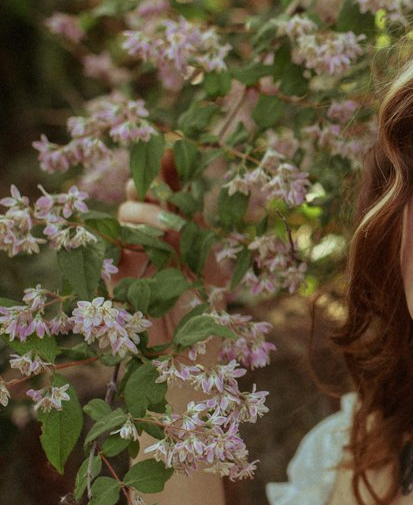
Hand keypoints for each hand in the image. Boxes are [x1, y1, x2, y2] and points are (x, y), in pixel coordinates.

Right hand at [116, 151, 227, 347]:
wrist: (188, 361)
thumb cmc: (207, 320)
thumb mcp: (211, 275)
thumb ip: (197, 240)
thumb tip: (184, 208)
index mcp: (184, 231)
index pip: (173, 189)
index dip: (169, 165)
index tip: (173, 143)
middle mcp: (157, 237)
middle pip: (144, 192)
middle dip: (151, 180)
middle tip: (162, 182)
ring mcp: (135, 254)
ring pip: (127, 213)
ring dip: (145, 213)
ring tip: (166, 229)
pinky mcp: (116, 276)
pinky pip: (109, 246)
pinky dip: (122, 239)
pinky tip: (141, 244)